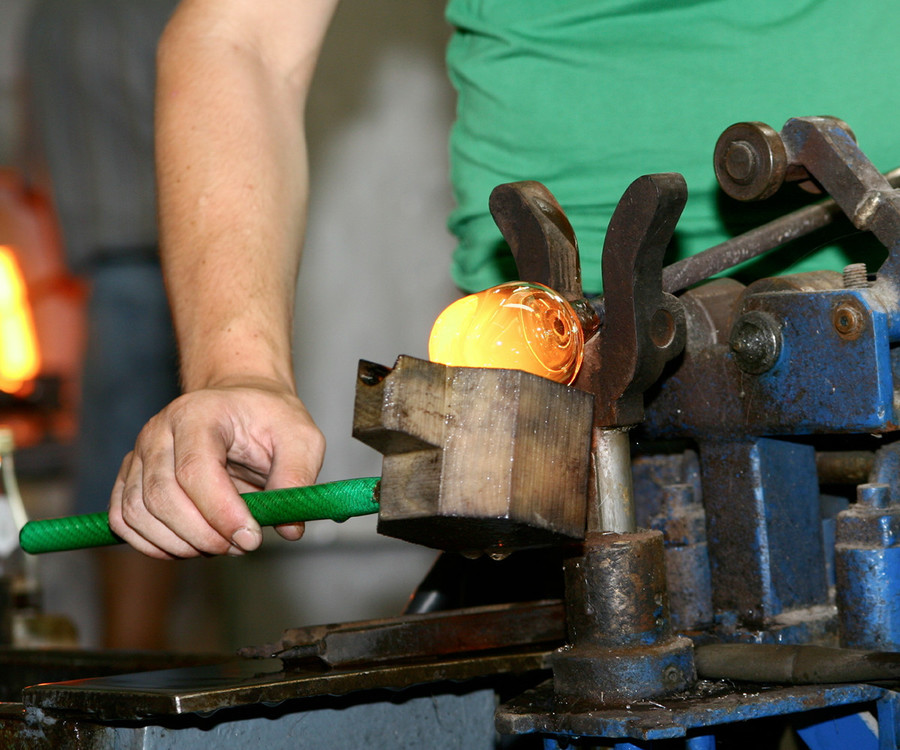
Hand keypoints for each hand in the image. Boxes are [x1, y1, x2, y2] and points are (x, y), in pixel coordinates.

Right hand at [108, 381, 325, 558]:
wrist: (241, 405)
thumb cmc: (269, 418)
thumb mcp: (301, 438)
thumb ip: (297, 478)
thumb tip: (289, 528)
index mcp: (198, 414)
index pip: (194, 470)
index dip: (220, 512)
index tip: (251, 538)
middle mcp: (159, 431)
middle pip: (162, 496)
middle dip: (203, 535)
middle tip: (241, 546)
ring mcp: (139, 454)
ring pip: (138, 513)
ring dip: (179, 544)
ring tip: (221, 544)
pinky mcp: (131, 477)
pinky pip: (124, 520)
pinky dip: (153, 544)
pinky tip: (190, 545)